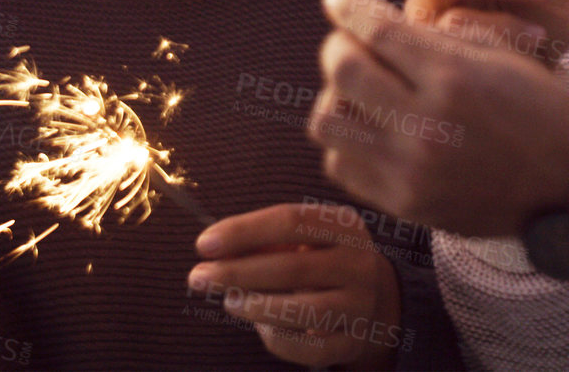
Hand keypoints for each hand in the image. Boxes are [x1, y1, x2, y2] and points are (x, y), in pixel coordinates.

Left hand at [189, 202, 403, 370]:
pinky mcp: (353, 341)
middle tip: (197, 277)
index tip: (204, 244)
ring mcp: (360, 304)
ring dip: (254, 306)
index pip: (290, 221)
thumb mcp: (301, 240)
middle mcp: (359, 263)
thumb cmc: (318, 261)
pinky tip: (260, 326)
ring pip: (301, 310)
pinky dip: (275, 338)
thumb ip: (262, 241)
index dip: (244, 231)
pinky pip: (307, 348)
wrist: (371, 299)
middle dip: (237, 272)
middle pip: (292, 267)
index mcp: (345, 226)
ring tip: (229, 302)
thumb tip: (213, 250)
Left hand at [311, 0, 568, 236]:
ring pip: (327, 121)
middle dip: (338, 46)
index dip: (348, 8)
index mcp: (456, 78)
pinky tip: (372, 127)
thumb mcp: (499, 56)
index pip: (377, 32)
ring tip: (361, 91)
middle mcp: (427, 126)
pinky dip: (347, 140)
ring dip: (337, 96)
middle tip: (349, 43)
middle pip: (343, 71)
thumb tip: (370, 20)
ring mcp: (411, 171)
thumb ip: (434, 36)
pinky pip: (341, 164)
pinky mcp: (405, 204)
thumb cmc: (538, 107)